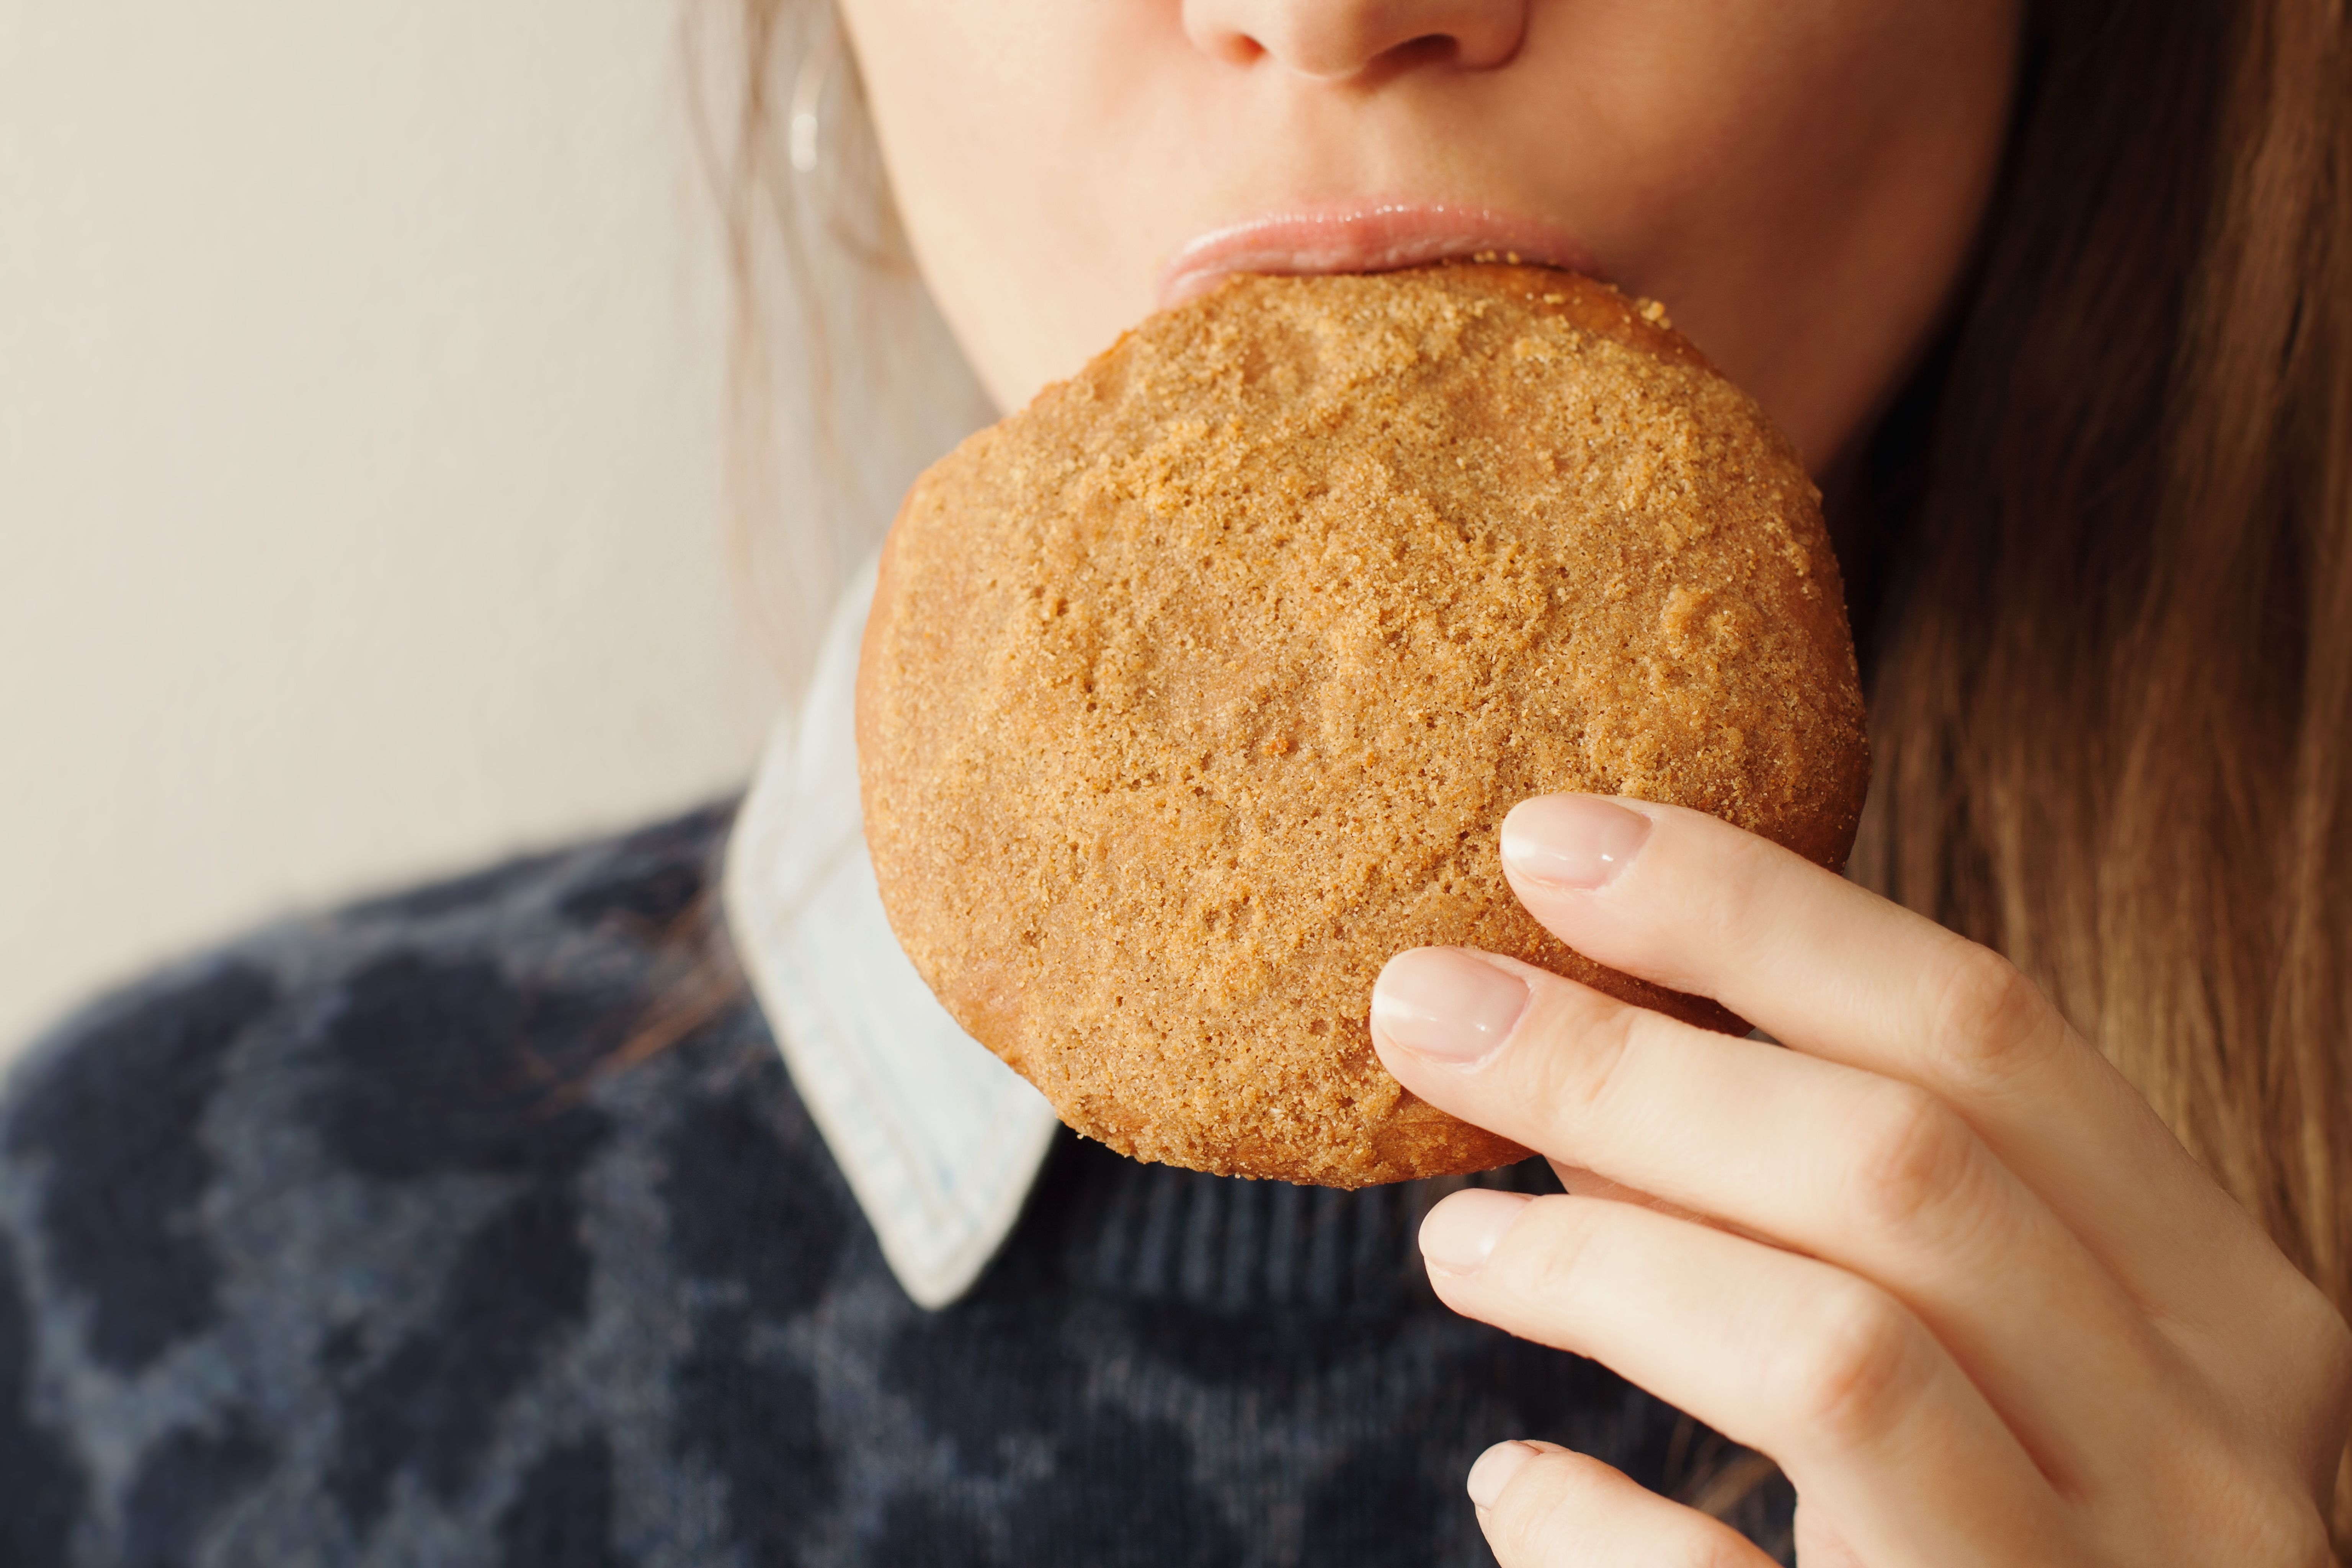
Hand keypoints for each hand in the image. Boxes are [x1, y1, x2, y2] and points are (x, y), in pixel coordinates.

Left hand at [1368, 794, 2351, 1565]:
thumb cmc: (2048, 1543)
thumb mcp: (2022, 1363)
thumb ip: (1849, 1209)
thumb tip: (1598, 1056)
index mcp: (2227, 1318)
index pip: (1986, 1031)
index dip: (1755, 908)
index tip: (1545, 838)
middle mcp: (2203, 1459)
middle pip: (1896, 1168)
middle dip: (1626, 1057)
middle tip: (1420, 998)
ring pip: (1834, 1354)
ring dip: (1604, 1259)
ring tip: (1452, 1237)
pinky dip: (1599, 1527)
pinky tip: (1521, 1485)